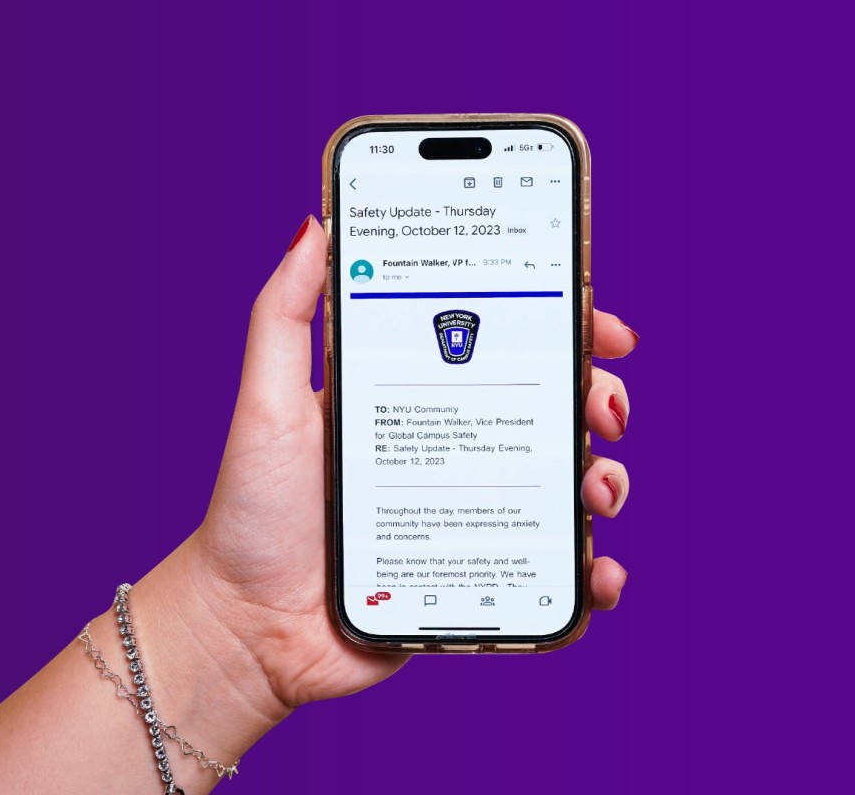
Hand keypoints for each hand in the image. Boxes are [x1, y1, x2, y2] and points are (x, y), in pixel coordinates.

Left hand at [185, 215, 637, 708]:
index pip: (505, 344)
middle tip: (603, 412)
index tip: (601, 325)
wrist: (248, 627)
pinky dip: (591, 573)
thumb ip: (286, 315)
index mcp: (417, 395)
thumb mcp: (267, 401)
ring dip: (607, 479)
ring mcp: (472, 512)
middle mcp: (455, 448)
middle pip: (552, 409)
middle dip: (598, 400)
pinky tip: (596, 571)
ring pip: (567, 485)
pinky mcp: (478, 575)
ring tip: (596, 490)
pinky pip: (554, 571)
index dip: (564, 327)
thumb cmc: (253, 512)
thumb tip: (315, 226)